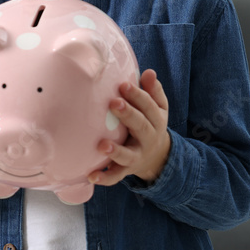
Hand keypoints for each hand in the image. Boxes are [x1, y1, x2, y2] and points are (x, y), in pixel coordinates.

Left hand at [89, 68, 170, 185]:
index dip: (137, 95)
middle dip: (128, 115)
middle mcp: (148, 138)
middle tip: (113, 103)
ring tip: (102, 145)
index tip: (123, 85)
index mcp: (156, 119)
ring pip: (128, 155)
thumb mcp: (157, 108)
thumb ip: (152, 91)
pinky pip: (116, 175)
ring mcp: (137, 155)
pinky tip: (91, 175)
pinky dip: (105, 177)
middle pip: (141, 126)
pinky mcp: (127, 169)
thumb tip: (149, 72)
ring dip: (116, 151)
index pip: (149, 106)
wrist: (157, 157)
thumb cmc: (150, 123)